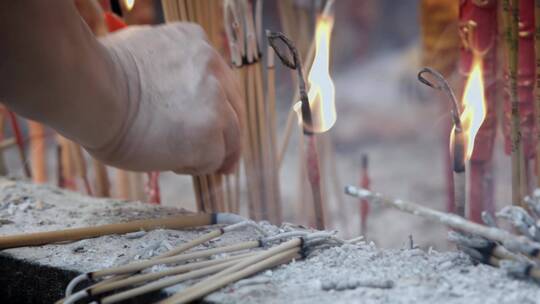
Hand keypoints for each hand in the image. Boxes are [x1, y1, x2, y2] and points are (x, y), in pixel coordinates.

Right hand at [90, 23, 243, 173]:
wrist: (89, 91)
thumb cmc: (99, 76)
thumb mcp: (140, 52)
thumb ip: (166, 66)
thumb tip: (169, 87)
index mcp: (194, 42)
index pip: (221, 81)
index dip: (218, 108)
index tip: (214, 125)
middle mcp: (212, 67)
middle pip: (234, 110)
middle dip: (228, 136)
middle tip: (224, 161)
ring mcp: (215, 101)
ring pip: (230, 138)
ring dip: (211, 155)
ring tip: (182, 161)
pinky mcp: (209, 133)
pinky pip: (213, 160)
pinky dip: (195, 167)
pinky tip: (170, 163)